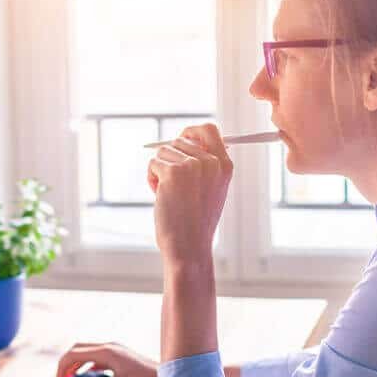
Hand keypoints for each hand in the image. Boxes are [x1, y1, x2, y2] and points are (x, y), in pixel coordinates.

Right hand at [55, 342, 158, 376]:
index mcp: (106, 352)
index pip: (75, 353)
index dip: (63, 367)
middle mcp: (109, 346)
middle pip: (78, 348)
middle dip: (66, 363)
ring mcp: (114, 348)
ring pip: (87, 351)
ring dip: (76, 364)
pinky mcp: (118, 354)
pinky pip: (96, 356)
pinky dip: (87, 365)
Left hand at [147, 123, 232, 268]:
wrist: (189, 247)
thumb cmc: (196, 222)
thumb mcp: (211, 189)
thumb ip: (205, 164)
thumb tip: (185, 139)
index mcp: (225, 165)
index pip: (208, 129)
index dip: (191, 132)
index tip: (180, 141)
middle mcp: (211, 162)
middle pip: (179, 140)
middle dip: (170, 159)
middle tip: (173, 185)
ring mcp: (193, 166)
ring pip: (163, 152)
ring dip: (160, 171)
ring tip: (169, 194)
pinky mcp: (173, 172)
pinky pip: (153, 163)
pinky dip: (151, 179)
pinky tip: (161, 197)